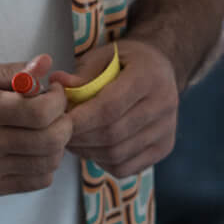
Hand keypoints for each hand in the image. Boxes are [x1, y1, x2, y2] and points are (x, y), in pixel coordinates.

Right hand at [0, 58, 72, 196]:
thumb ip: (9, 72)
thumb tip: (46, 63)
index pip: (39, 113)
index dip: (58, 101)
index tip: (54, 92)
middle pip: (49, 141)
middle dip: (64, 123)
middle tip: (57, 112)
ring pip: (46, 165)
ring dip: (57, 145)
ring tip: (46, 130)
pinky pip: (33, 183)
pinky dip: (44, 167)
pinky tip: (34, 151)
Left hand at [53, 39, 178, 176]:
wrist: (162, 69)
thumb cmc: (127, 61)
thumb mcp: (104, 56)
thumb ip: (82, 73)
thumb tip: (57, 84)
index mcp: (149, 77)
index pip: (110, 107)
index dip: (81, 118)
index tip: (59, 120)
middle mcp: (164, 104)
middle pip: (113, 134)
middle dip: (80, 137)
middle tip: (59, 132)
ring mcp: (167, 130)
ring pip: (117, 154)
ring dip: (88, 151)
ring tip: (72, 139)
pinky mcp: (164, 148)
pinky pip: (126, 167)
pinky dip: (102, 162)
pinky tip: (92, 147)